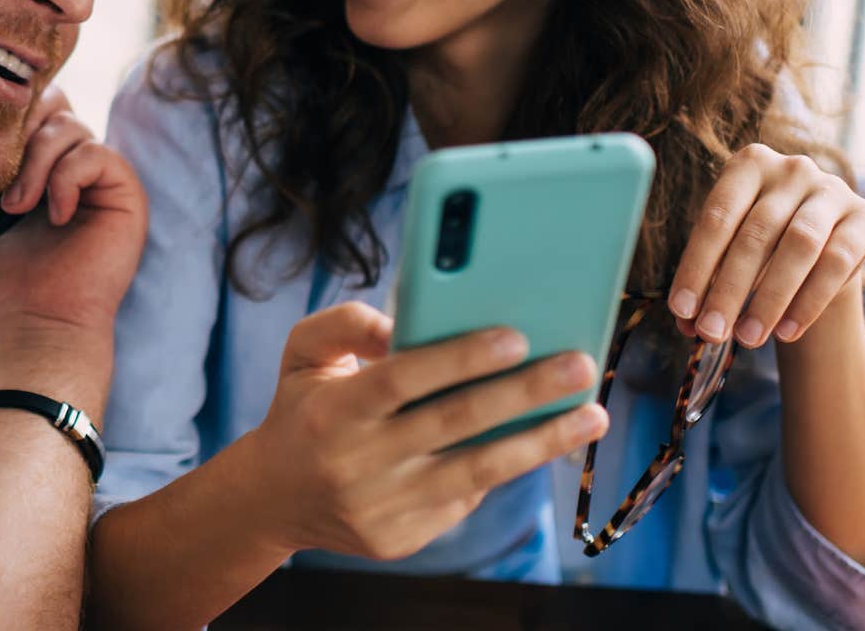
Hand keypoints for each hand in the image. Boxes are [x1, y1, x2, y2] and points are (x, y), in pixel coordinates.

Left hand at [0, 84, 147, 340]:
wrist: (30, 326)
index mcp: (32, 165)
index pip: (23, 108)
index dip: (1, 116)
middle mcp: (67, 165)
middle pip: (52, 100)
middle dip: (19, 126)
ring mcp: (98, 178)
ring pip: (70, 125)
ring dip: (34, 162)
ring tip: (12, 208)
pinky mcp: (124, 193)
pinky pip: (97, 154)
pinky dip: (66, 178)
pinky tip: (54, 216)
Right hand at [241, 303, 607, 560]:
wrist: (272, 498)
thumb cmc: (303, 410)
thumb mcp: (303, 354)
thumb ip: (347, 323)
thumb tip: (406, 324)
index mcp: (332, 410)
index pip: (402, 378)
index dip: (460, 357)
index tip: (517, 336)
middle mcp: (356, 463)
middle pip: (454, 423)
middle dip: (526, 393)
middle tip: (580, 366)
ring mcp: (381, 508)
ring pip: (477, 471)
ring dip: (542, 441)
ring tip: (592, 416)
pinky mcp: (401, 540)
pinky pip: (465, 497)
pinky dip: (505, 467)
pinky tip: (542, 442)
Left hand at [668, 144, 864, 347]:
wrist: (821, 245)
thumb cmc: (761, 247)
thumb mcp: (730, 253)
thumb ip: (708, 283)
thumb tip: (686, 323)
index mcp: (748, 165)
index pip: (716, 218)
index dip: (696, 266)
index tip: (681, 310)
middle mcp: (791, 169)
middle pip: (756, 234)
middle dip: (729, 290)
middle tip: (712, 332)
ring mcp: (832, 189)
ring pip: (800, 245)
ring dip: (770, 298)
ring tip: (747, 338)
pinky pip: (837, 262)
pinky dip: (809, 301)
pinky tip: (786, 332)